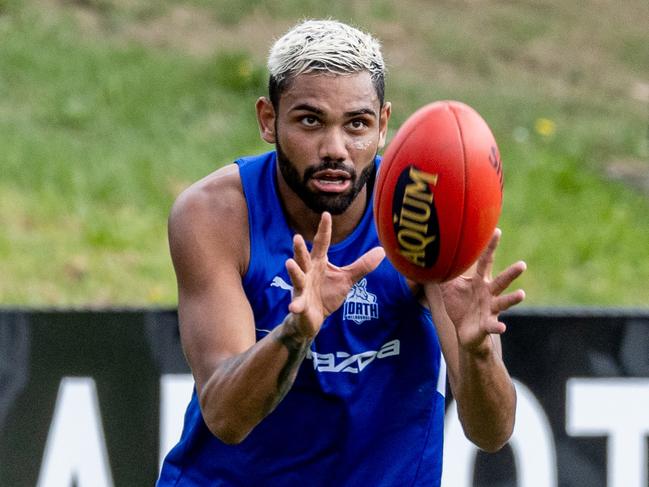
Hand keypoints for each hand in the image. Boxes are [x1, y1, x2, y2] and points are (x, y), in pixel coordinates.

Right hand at [285, 212, 384, 338]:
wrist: (312, 319)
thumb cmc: (327, 295)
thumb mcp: (347, 278)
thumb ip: (362, 265)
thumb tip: (382, 250)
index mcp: (318, 263)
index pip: (321, 243)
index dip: (324, 230)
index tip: (326, 214)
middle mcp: (307, 272)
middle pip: (303, 258)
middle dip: (299, 249)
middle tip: (297, 237)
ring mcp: (302, 288)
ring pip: (297, 278)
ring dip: (293, 271)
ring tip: (289, 263)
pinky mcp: (300, 305)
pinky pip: (298, 304)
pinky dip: (296, 305)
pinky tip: (293, 307)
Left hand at [428, 229, 525, 353]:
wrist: (464, 333)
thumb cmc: (458, 307)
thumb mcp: (447, 288)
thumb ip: (441, 273)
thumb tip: (426, 256)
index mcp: (479, 282)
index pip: (485, 261)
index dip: (490, 247)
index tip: (496, 231)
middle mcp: (489, 293)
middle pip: (501, 281)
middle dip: (512, 273)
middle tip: (523, 264)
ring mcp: (490, 309)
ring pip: (504, 302)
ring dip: (513, 298)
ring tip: (522, 294)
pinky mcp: (488, 324)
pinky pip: (493, 325)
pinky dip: (498, 327)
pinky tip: (502, 328)